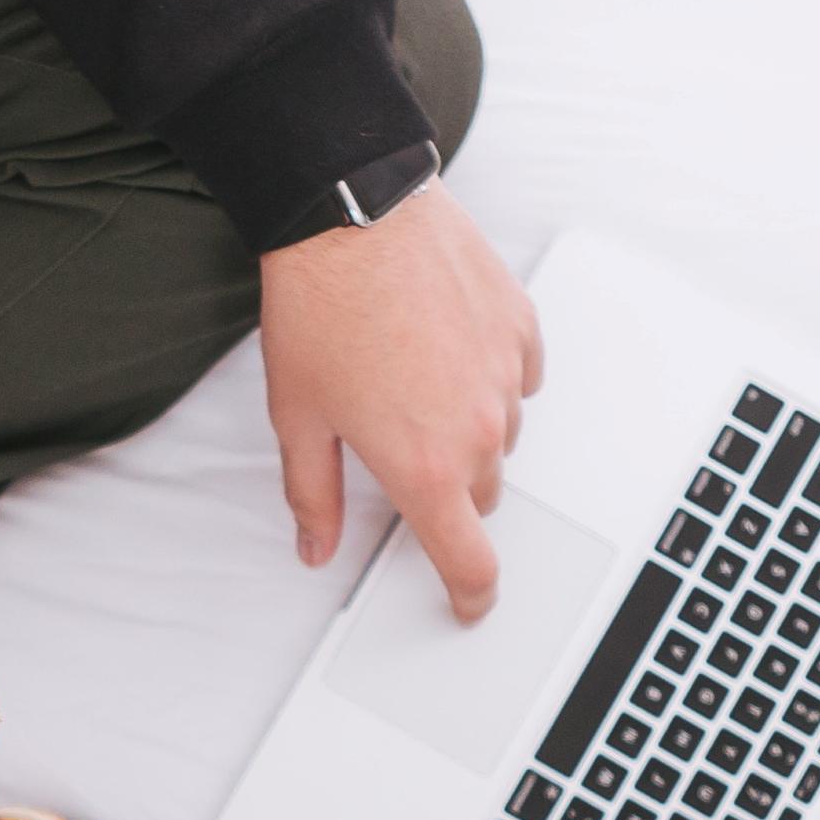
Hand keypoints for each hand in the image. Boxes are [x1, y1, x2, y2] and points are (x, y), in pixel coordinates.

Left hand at [260, 185, 541, 621]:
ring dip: (467, 425)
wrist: (352, 216)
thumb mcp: (299, 416)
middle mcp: (478, 432)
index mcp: (423, 469)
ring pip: (500, 433)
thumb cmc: (321, 309)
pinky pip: (518, 374)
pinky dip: (488, 372)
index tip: (469, 603)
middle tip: (400, 444)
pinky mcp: (521, 329)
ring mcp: (507, 379)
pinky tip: (442, 342)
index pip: (468, 562)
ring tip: (410, 376)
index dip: (470, 595)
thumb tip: (315, 546)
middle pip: (481, 494)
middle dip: (447, 485)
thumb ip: (313, 495)